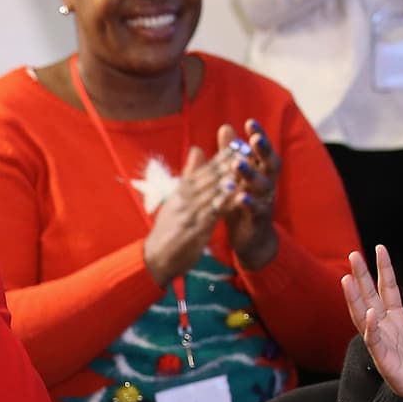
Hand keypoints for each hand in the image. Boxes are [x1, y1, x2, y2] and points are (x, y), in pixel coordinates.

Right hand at [143, 145, 233, 285]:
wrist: (155, 258)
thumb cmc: (169, 228)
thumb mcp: (177, 197)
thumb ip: (189, 175)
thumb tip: (198, 149)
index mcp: (182, 190)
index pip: (205, 169)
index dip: (222, 156)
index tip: (238, 144)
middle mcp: (184, 199)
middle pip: (210, 178)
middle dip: (229, 163)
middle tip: (247, 149)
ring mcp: (189, 214)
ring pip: (212, 193)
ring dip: (229, 179)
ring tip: (245, 167)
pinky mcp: (194, 230)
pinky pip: (212, 214)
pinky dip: (226, 203)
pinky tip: (239, 196)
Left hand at [219, 119, 279, 270]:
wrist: (251, 239)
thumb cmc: (241, 204)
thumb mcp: (235, 177)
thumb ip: (230, 153)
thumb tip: (225, 127)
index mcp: (261, 172)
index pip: (262, 150)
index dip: (259, 136)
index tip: (249, 122)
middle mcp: (268, 183)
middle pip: (270, 164)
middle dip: (263, 150)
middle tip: (254, 139)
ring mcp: (266, 201)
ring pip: (263, 185)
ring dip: (250, 174)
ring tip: (237, 164)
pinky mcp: (260, 219)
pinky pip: (257, 209)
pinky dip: (249, 202)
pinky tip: (241, 196)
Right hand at [343, 246, 402, 398]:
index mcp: (397, 319)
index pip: (388, 289)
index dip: (384, 270)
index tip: (379, 249)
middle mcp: (385, 328)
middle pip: (370, 298)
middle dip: (362, 277)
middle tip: (353, 255)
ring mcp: (382, 343)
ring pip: (363, 317)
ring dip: (355, 299)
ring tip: (347, 279)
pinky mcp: (384, 360)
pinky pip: (375, 342)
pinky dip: (371, 328)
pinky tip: (370, 313)